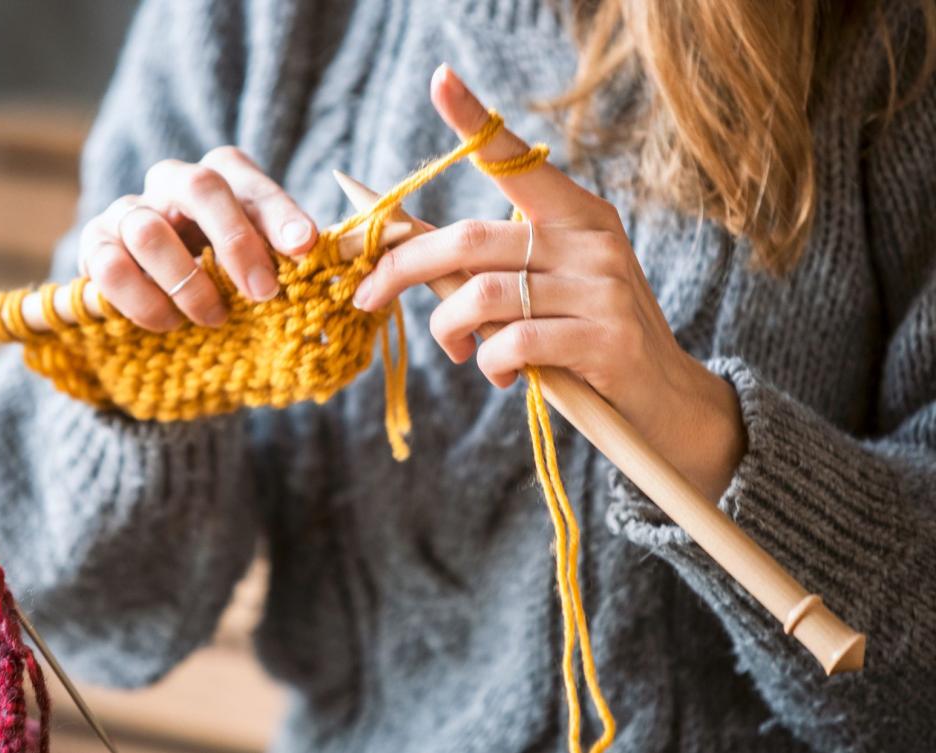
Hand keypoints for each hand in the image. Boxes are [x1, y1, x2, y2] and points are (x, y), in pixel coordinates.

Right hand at [77, 147, 317, 330]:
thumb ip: (291, 258)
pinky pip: (109, 268)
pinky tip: (169, 323)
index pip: (249, 180)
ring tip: (214, 318)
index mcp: (221, 176)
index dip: (279, 212)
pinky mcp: (94, 247)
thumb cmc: (227, 273)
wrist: (162, 296)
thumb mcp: (264, 260)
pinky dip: (143, 301)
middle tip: (263, 293)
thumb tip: (328, 268)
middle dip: (236, 243)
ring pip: (148, 230)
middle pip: (200, 186)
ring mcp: (128, 211)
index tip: (306, 247)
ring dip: (187, 283)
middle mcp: (172, 182)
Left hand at [353, 65, 745, 500]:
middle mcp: (591, 239)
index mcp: (576, 213)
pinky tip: (498, 374)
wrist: (663, 398)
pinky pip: (514, 343)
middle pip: (471, 238)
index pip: (518, 158)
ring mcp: (603, 287)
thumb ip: (486, 266)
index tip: (439, 79)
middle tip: (366, 296)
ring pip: (484, 294)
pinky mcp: (607, 338)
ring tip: (456, 349)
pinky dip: (488, 363)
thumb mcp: (542, 289)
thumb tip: (405, 248)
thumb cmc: (585, 338)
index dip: (475, 120)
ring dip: (447, 329)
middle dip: (403, 268)